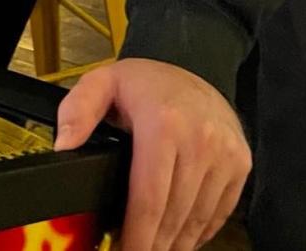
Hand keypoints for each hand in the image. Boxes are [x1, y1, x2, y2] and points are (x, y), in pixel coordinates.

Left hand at [54, 59, 250, 250]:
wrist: (192, 71)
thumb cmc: (146, 84)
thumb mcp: (104, 83)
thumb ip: (78, 110)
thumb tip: (65, 145)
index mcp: (164, 123)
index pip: (149, 200)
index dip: (136, 236)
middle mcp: (200, 140)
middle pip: (173, 216)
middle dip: (153, 243)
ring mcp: (225, 153)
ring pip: (197, 219)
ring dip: (176, 242)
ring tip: (156, 247)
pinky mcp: (241, 163)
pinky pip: (219, 212)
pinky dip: (199, 231)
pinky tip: (180, 236)